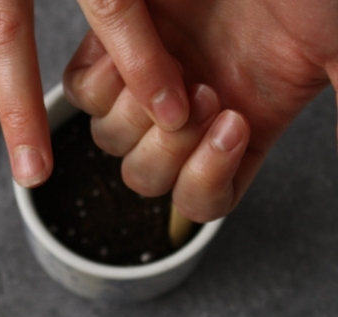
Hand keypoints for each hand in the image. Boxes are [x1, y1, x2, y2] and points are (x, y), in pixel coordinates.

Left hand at [64, 0, 337, 221]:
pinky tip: (136, 54)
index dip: (206, 185)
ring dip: (137, 117)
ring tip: (177, 69)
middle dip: (171, 149)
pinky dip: (101, 83)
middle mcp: (189, 109)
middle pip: (146, 176)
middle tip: (207, 94)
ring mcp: (150, 77)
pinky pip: (81, 91)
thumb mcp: (337, 49)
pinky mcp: (116, 41)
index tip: (237, 126)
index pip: (201, 200)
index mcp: (236, 125)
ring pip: (109, 140)